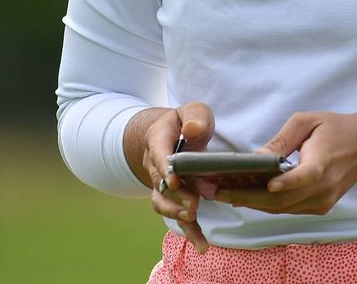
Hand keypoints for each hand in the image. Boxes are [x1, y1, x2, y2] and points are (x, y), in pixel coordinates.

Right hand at [144, 102, 215, 252]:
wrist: (174, 134)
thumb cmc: (186, 121)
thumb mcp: (193, 110)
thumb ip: (195, 117)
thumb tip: (192, 130)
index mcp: (158, 139)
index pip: (158, 153)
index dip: (164, 168)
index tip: (173, 181)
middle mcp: (155, 164)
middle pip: (160, 184)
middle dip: (176, 197)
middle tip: (193, 205)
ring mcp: (162, 184)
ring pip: (163, 203)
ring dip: (177, 213)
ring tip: (194, 220)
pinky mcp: (174, 198)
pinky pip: (178, 215)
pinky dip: (189, 230)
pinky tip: (201, 245)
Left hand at [214, 110, 356, 215]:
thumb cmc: (334, 127)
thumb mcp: (307, 121)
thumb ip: (282, 140)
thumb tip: (257, 158)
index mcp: (323, 162)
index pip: (305, 176)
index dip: (286, 183)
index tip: (267, 184)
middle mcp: (324, 188)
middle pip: (283, 199)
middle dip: (249, 197)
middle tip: (220, 192)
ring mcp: (323, 201)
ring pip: (282, 208)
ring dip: (253, 203)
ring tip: (226, 194)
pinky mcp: (321, 208)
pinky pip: (289, 209)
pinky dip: (267, 204)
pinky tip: (247, 196)